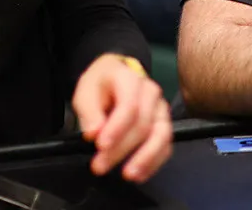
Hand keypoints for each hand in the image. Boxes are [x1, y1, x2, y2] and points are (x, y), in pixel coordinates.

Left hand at [73, 54, 172, 181]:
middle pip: (142, 124)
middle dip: (121, 148)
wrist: (116, 77)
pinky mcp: (164, 123)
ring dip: (146, 157)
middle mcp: (151, 92)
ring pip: (161, 134)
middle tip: (99, 166)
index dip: (116, 128)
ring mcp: (161, 108)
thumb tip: (94, 133)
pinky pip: (166, 145)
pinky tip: (140, 175)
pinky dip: (155, 161)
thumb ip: (89, 112)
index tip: (100, 145)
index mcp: (130, 78)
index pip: (129, 105)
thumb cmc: (101, 86)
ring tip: (129, 175)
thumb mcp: (85, 92)